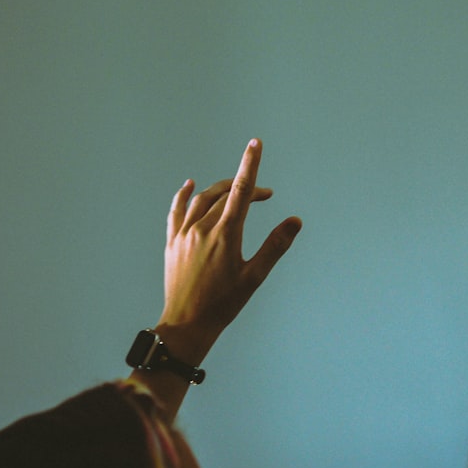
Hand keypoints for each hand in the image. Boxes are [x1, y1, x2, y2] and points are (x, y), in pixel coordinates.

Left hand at [157, 138, 301, 361]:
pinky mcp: (172, 242)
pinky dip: (184, 195)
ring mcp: (184, 234)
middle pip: (224, 192)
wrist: (187, 324)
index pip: (241, 191)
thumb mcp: (254, 277)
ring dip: (221, 190)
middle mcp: (202, 229)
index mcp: (225, 235)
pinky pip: (177, 210)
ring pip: (202, 199)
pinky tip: (190, 185)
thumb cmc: (224, 304)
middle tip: (264, 195)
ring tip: (237, 192)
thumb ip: (275, 246)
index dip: (249, 164)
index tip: (255, 143)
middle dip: (246, 187)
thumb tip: (295, 221)